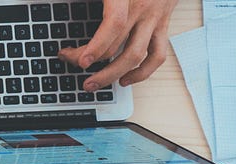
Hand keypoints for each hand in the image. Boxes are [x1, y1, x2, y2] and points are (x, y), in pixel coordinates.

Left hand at [58, 0, 178, 89]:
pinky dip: (142, 72)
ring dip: (113, 74)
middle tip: (73, 65)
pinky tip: (125, 79)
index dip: (97, 45)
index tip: (80, 59)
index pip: (114, 24)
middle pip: (118, 44)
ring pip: (137, 55)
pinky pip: (157, 54)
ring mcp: (154, 19)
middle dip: (92, 61)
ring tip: (93, 83)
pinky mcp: (162, 25)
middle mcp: (142, 8)